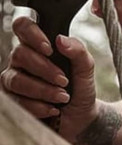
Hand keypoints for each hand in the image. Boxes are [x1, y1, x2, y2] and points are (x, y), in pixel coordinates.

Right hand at [0, 17, 97, 141]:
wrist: (81, 117)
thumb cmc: (80, 88)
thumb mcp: (86, 68)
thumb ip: (78, 51)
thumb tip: (61, 40)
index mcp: (38, 45)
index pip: (23, 27)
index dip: (32, 34)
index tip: (49, 48)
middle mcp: (21, 60)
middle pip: (19, 54)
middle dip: (44, 69)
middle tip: (64, 81)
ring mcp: (13, 79)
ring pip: (16, 79)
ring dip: (43, 90)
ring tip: (62, 97)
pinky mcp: (12, 100)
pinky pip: (16, 100)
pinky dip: (38, 106)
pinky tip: (53, 109)